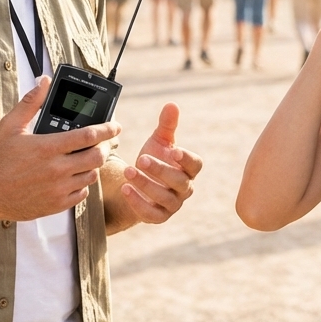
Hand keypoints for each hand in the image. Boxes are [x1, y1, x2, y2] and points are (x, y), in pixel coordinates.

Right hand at [0, 76, 121, 221]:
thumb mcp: (11, 125)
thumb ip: (31, 102)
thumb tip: (44, 82)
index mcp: (48, 147)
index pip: (89, 135)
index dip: (108, 128)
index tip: (115, 125)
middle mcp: (56, 169)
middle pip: (97, 157)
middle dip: (104, 147)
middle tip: (101, 143)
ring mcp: (58, 189)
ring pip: (92, 175)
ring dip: (92, 165)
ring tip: (84, 158)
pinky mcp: (56, 205)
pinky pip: (82, 194)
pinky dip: (82, 184)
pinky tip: (73, 176)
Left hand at [121, 103, 200, 223]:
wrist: (139, 182)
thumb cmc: (155, 158)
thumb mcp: (159, 141)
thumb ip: (167, 124)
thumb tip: (171, 105)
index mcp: (188, 168)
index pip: (195, 164)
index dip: (186, 159)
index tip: (173, 151)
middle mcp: (184, 187)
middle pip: (179, 181)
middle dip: (160, 170)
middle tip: (141, 159)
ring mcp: (173, 204)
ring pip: (164, 198)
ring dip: (146, 185)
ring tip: (128, 171)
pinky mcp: (159, 216)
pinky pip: (152, 214)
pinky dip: (138, 203)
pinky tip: (125, 189)